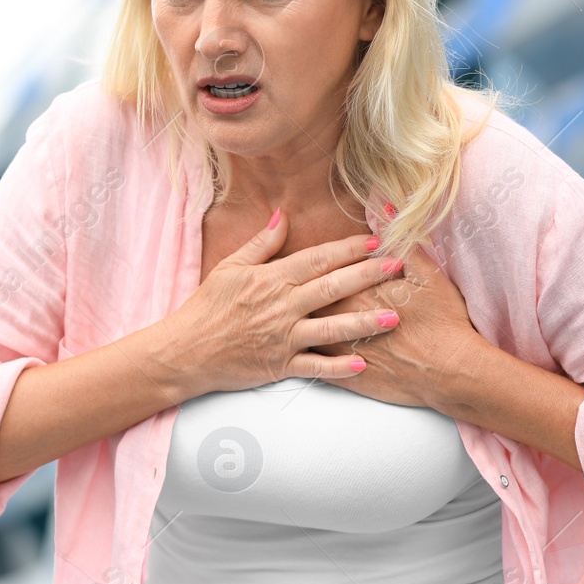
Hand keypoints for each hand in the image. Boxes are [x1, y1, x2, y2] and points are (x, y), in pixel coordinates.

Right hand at [157, 208, 404, 399]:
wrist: (185, 351)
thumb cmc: (207, 307)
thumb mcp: (230, 268)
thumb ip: (261, 243)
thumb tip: (283, 215)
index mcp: (271, 279)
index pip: (318, 259)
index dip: (349, 249)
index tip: (376, 241)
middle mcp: (282, 306)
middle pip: (333, 287)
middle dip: (369, 276)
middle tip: (398, 267)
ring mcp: (282, 337)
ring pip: (332, 327)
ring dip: (365, 322)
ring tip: (395, 316)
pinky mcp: (280, 365)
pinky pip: (316, 367)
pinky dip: (339, 367)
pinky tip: (363, 364)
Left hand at [310, 245, 486, 407]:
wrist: (452, 371)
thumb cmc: (443, 320)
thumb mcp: (427, 273)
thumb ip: (398, 241)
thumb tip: (381, 208)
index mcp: (356, 291)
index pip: (323, 272)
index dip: (321, 265)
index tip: (320, 262)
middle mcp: (341, 320)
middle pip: (309, 301)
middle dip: (302, 293)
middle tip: (300, 288)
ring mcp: (342, 351)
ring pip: (306, 333)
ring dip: (300, 324)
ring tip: (299, 315)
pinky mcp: (347, 378)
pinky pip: (315, 366)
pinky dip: (307, 355)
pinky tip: (304, 348)